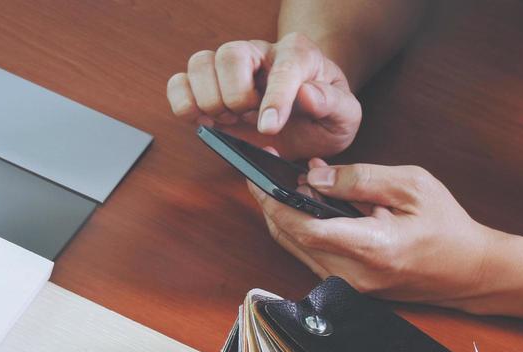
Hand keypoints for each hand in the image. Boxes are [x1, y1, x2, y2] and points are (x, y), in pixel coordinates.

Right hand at [168, 33, 361, 159]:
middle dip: (236, 96)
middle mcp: (258, 54)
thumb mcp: (346, 116)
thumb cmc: (323, 114)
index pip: (282, 66)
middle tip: (249, 117)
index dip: (275, 98)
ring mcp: (226, 69)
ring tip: (230, 119)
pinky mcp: (204, 87)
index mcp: (297, 54)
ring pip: (199, 64)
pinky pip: (177, 84)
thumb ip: (334, 104)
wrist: (306, 121)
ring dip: (210, 102)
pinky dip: (184, 106)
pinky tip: (206, 122)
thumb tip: (307, 95)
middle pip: (229, 54)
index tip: (270, 127)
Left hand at [251, 161, 500, 304]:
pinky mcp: (343, 286)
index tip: (259, 178)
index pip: (305, 227)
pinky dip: (304, 227)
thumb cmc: (446, 226)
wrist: (467, 270)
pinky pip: (311, 253)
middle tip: (260, 173)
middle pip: (291, 238)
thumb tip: (315, 177)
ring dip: (286, 214)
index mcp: (371, 248)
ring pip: (296, 247)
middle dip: (271, 204)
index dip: (276, 202)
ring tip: (283, 180)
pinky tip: (308, 201)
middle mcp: (351, 274)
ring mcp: (345, 285)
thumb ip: (361, 179)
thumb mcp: (412, 186)